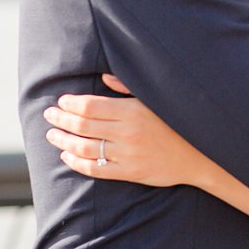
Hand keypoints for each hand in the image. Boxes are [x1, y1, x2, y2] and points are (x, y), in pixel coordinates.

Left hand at [43, 74, 229, 188]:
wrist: (199, 155)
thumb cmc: (176, 123)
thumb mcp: (155, 100)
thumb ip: (127, 87)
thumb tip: (102, 76)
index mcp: (132, 110)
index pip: (90, 106)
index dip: (70, 103)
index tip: (61, 101)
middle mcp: (127, 132)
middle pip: (82, 125)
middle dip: (61, 119)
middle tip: (49, 115)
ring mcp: (127, 154)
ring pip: (84, 147)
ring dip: (63, 141)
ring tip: (52, 135)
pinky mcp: (129, 172)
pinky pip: (96, 169)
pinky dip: (77, 163)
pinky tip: (67, 157)